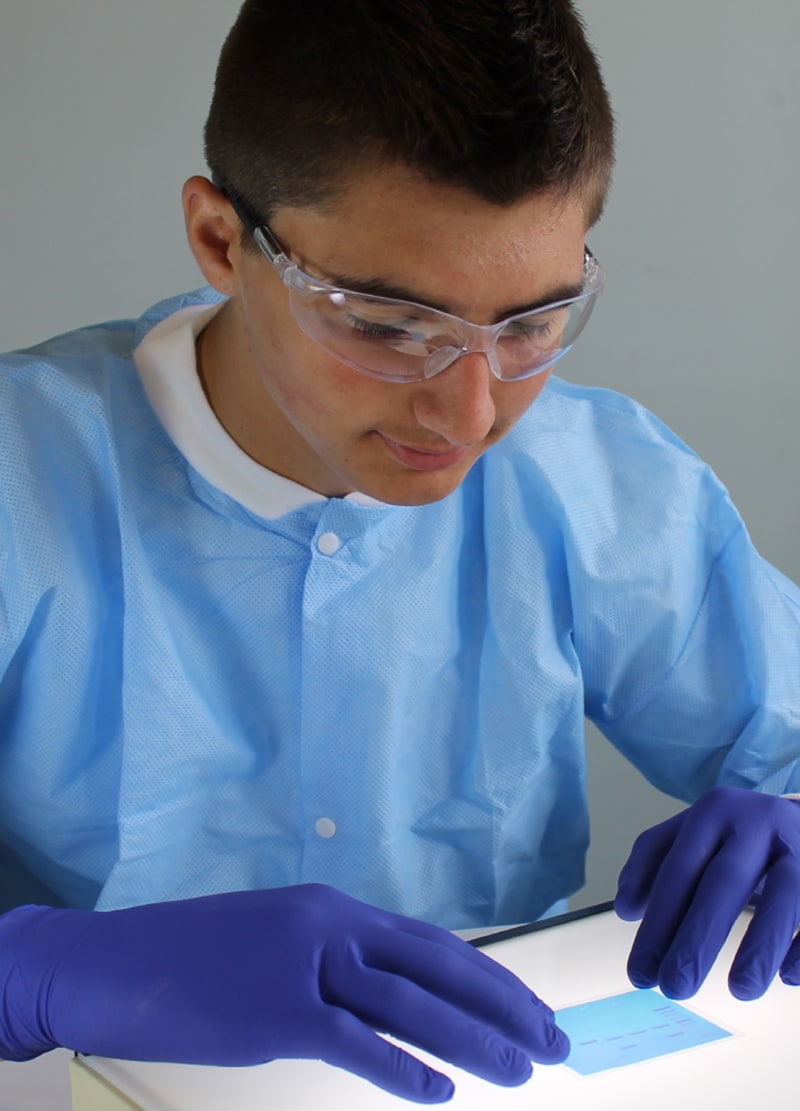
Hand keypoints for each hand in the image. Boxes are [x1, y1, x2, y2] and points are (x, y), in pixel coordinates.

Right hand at [0, 883, 567, 1101]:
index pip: (432, 943)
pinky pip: (354, 1042)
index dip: (489, 977)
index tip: (530, 1007)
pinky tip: (440, 1093)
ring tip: (523, 1069)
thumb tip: (388, 1004)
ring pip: (411, 1002)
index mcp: (334, 910)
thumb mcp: (276, 946)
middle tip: (555, 1040)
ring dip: (473, 1038)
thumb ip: (334, 967)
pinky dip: (401, 1068)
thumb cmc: (193, 960)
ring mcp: (304, 965)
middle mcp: (330, 926)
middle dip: (503, 1002)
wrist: (112, 963)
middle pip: (438, 964)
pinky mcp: (276, 1011)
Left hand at [615, 787, 799, 999]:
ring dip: (760, 946)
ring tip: (739, 992)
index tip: (641, 971)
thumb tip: (627, 907)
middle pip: (724, 882)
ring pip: (784, 896)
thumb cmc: (741, 833)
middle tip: (674, 988)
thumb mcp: (695, 831)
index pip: (679, 869)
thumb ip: (654, 859)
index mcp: (714, 811)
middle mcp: (758, 821)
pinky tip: (788, 977)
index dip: (658, 921)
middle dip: (697, 938)